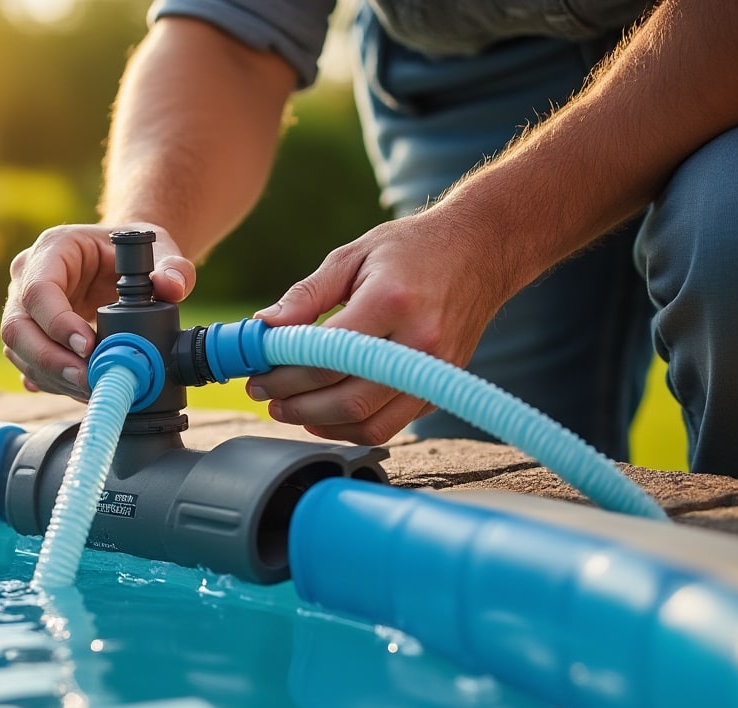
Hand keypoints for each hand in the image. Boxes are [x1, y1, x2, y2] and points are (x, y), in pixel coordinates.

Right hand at [1, 223, 194, 397]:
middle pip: (16, 327)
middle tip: (87, 379)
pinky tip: (82, 389)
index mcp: (52, 248)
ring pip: (18, 351)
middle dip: (50, 360)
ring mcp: (23, 308)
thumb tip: (170, 287)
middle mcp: (26, 277)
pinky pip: (29, 364)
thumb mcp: (156, 247)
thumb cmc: (132, 250)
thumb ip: (172, 265)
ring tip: (91, 388)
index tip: (88, 346)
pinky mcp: (30, 335)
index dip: (58, 323)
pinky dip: (54, 382)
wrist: (121, 260)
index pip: (38, 290)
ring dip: (53, 377)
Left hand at [248, 208, 517, 444]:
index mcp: (391, 301)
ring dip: (319, 423)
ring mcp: (435, 370)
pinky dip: (350, 427)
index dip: (284, 374)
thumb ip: (306, 294)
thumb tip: (263, 328)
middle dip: (296, 404)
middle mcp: (420, 342)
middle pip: (347, 399)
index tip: (257, 374)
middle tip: (266, 396)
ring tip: (289, 408)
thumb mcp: (352, 255)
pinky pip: (390, 425)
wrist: (480, 251)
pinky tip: (323, 413)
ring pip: (368, 423)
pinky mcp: (440, 387)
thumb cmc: (412, 249)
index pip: (327, 356)